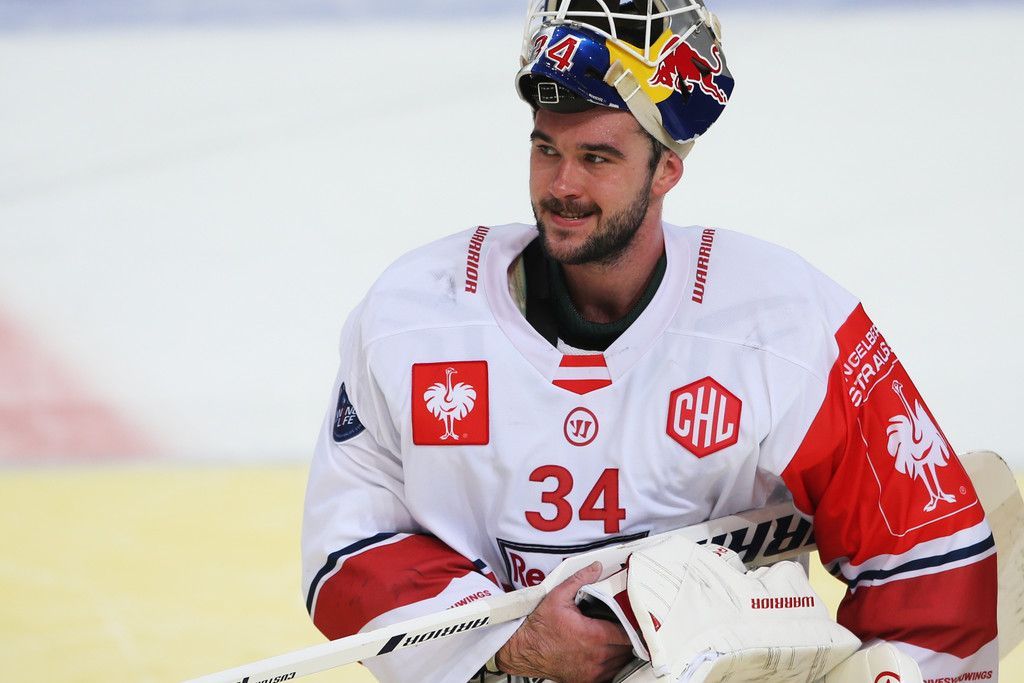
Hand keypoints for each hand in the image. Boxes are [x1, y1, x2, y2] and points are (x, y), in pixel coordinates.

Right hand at [495, 562, 632, 682]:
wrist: (525, 650)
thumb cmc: (540, 627)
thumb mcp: (558, 596)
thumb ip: (580, 579)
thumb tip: (596, 568)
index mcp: (593, 636)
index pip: (627, 633)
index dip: (633, 625)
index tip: (634, 619)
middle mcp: (596, 657)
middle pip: (627, 648)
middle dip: (629, 636)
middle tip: (627, 625)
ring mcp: (592, 672)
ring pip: (621, 662)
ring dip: (622, 651)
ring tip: (617, 638)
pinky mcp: (588, 680)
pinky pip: (611, 674)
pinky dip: (613, 664)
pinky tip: (608, 653)